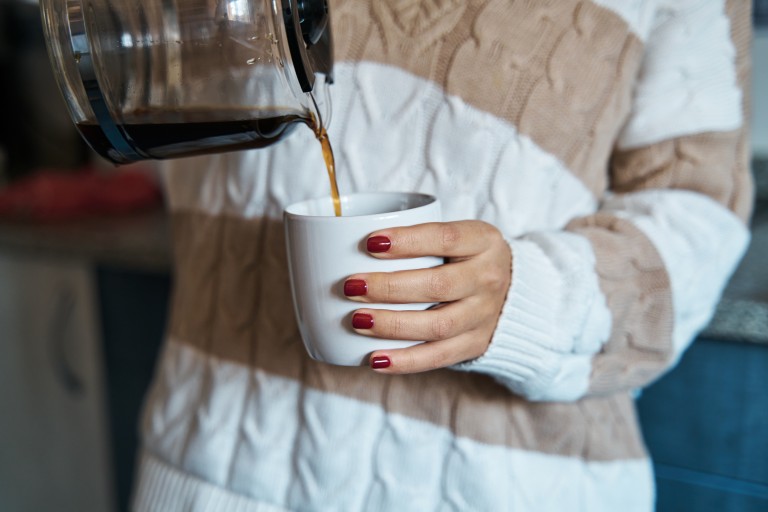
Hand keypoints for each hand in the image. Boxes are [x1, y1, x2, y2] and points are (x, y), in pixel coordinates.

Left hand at [343, 220, 511, 372]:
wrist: (516, 293)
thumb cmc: (466, 258)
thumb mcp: (458, 236)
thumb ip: (419, 237)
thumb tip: (347, 244)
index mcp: (483, 241)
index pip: (445, 238)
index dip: (407, 241)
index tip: (370, 243)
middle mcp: (488, 278)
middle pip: (438, 285)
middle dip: (389, 287)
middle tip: (351, 286)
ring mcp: (484, 315)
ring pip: (438, 325)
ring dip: (393, 325)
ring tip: (357, 321)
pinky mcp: (475, 345)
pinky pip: (438, 357)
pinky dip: (405, 361)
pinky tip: (375, 359)